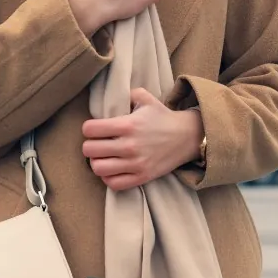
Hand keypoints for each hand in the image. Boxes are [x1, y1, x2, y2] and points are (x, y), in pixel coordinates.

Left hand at [81, 89, 203, 191]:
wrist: (189, 136)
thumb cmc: (162, 117)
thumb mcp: (145, 98)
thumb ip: (126, 94)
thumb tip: (111, 95)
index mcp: (127, 125)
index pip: (90, 129)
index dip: (88, 128)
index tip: (95, 129)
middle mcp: (129, 145)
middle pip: (89, 150)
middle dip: (89, 145)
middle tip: (97, 144)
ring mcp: (136, 163)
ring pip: (98, 168)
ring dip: (97, 162)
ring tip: (103, 157)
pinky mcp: (143, 177)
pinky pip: (114, 184)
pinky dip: (108, 178)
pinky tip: (113, 169)